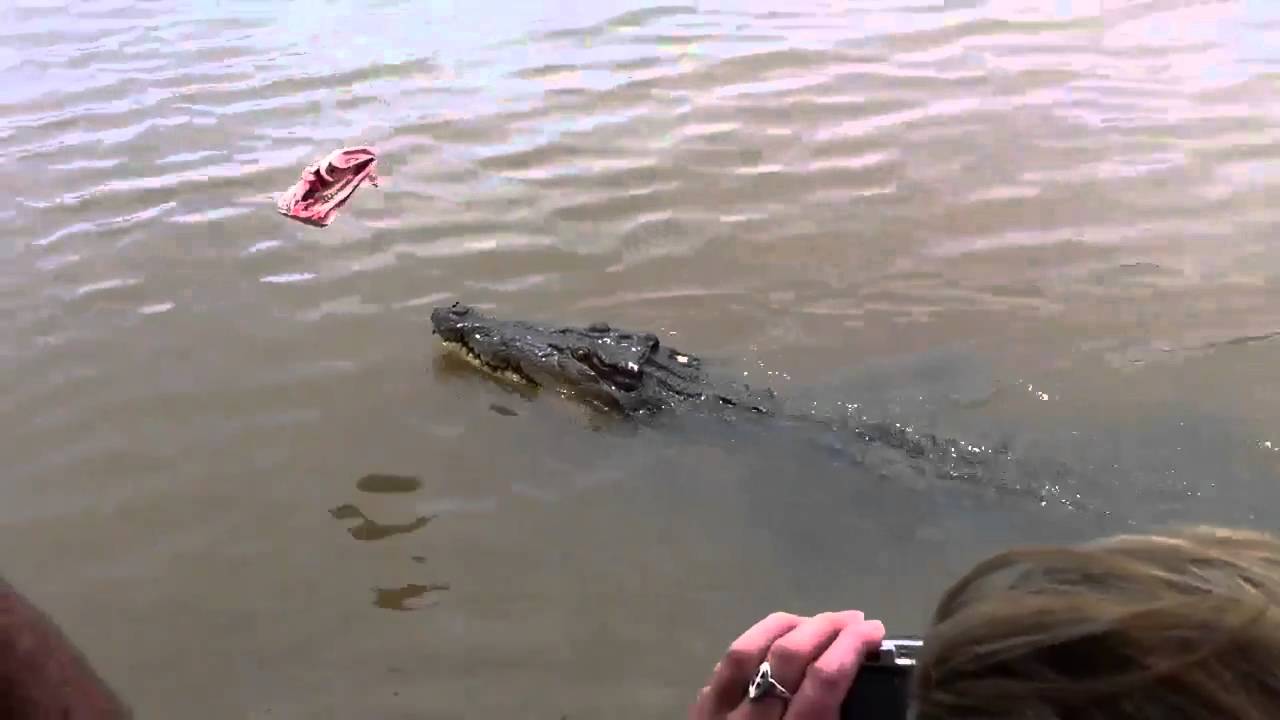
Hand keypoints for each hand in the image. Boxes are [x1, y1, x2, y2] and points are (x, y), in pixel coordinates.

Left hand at [689, 610, 885, 719]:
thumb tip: (854, 675)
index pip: (824, 680)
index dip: (852, 646)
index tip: (874, 629)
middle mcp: (753, 719)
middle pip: (788, 656)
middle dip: (825, 627)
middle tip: (853, 619)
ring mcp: (718, 710)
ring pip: (749, 649)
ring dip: (787, 626)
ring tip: (816, 620)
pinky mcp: (698, 709)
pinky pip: (725, 664)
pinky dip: (754, 643)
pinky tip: (773, 638)